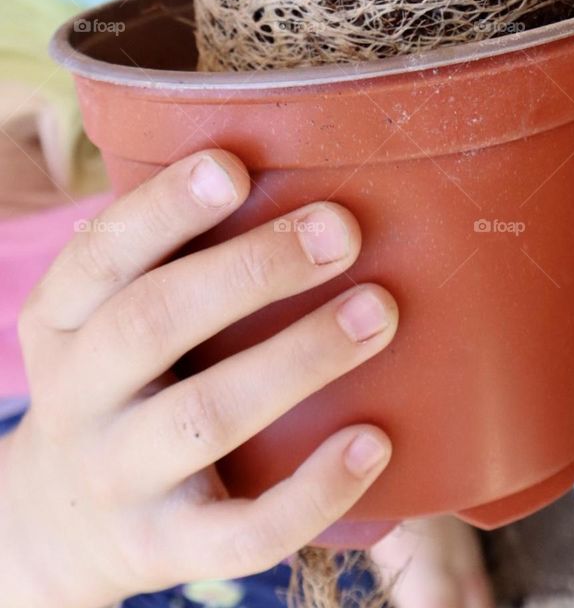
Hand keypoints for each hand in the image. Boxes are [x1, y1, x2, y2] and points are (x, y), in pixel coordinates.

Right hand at [0, 150, 396, 606]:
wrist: (55, 528)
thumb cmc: (120, 379)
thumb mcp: (105, 314)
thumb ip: (171, 255)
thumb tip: (303, 163)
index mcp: (62, 320)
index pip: (102, 253)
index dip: (165, 208)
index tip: (233, 166)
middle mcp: (78, 397)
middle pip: (152, 322)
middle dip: (251, 269)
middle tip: (342, 230)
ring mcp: (119, 478)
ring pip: (205, 419)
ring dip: (297, 359)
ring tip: (378, 312)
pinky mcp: (166, 550)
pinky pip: (242, 532)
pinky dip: (312, 490)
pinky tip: (373, 440)